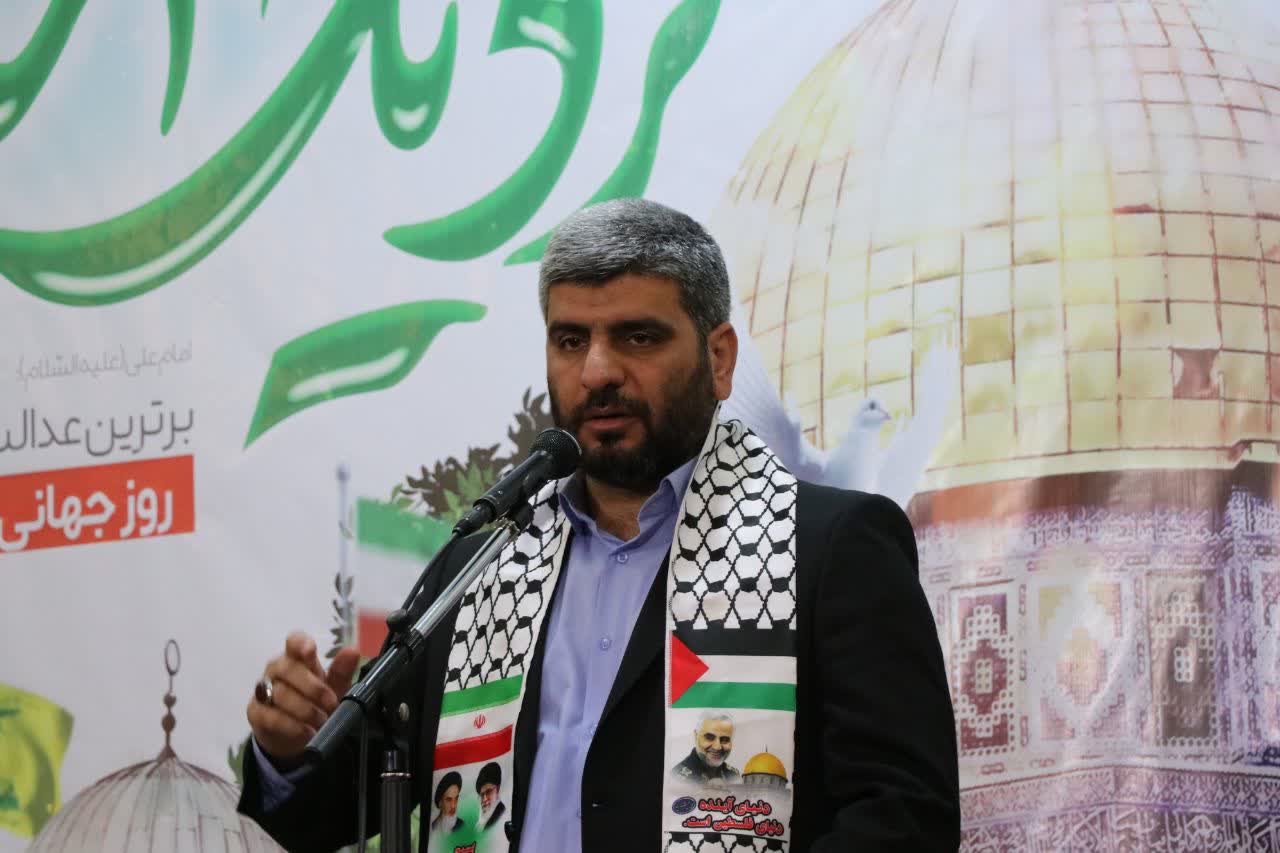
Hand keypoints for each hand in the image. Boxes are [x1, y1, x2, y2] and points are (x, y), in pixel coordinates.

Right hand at [247, 632, 360, 770]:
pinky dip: (291, 726)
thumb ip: (341, 671)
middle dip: (312, 687)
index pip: (294, 642)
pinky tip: (306, 732)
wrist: (296, 734)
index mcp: (297, 658)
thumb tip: (352, 651)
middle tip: (331, 703)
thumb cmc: (316, 702)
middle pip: (288, 669)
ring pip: (280, 694)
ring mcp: (263, 690)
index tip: (310, 651)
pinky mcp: (256, 713)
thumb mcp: (333, 688)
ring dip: (305, 709)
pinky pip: (271, 717)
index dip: (300, 644)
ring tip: (322, 722)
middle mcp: (277, 670)